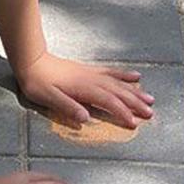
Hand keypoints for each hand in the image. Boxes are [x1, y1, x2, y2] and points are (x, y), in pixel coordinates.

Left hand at [18, 54, 153, 127]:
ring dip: (135, 92)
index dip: (122, 112)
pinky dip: (125, 75)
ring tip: (150, 99)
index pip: (108, 102)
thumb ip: (67, 107)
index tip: (134, 122)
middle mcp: (92, 80)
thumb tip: (86, 118)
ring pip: (119, 83)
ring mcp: (92, 74)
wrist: (32, 61)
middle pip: (118, 92)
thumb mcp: (48, 97)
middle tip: (151, 114)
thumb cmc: (38, 82)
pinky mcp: (89, 71)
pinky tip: (136, 77)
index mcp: (83, 88)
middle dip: (135, 104)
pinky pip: (112, 72)